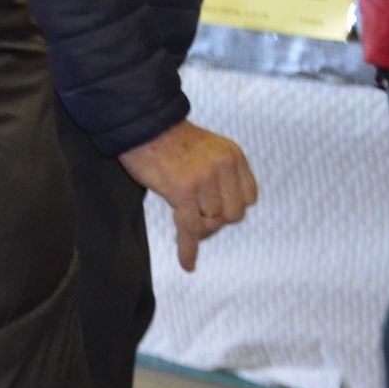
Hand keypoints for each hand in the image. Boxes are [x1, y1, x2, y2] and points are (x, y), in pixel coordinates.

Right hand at [120, 119, 258, 271]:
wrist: (140, 124)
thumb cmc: (168, 138)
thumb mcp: (208, 147)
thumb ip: (221, 173)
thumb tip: (221, 212)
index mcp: (233, 156)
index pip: (248, 198)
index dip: (231, 207)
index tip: (214, 208)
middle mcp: (223, 167)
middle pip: (233, 214)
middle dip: (215, 220)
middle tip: (195, 216)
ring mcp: (204, 179)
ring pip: (211, 222)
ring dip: (197, 227)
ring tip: (181, 217)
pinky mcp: (182, 191)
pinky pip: (190, 228)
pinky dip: (188, 248)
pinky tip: (187, 263)